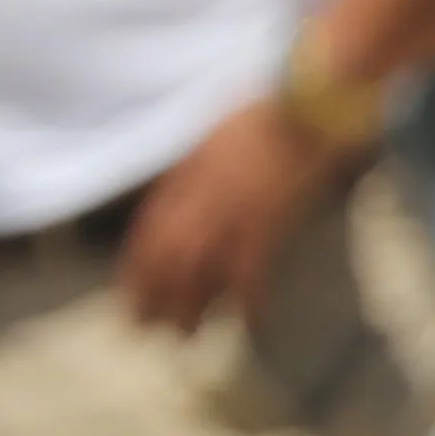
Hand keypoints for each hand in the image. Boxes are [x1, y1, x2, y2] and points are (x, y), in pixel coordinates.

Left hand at [121, 95, 346, 332]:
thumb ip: (196, 167)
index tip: (128, 296)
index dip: (134, 268)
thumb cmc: (266, 110)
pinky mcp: (268, 217)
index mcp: (184, 175)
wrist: (307, 98)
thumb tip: (184, 192)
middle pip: (163, 255)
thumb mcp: (213, 136)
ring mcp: (231, 208)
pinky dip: (247, 299)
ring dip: (188, 305)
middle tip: (142, 330)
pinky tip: (248, 323)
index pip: (147, 231)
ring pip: (196, 267)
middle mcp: (198, 196)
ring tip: (185, 337)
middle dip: (149, 295)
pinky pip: (250, 267)